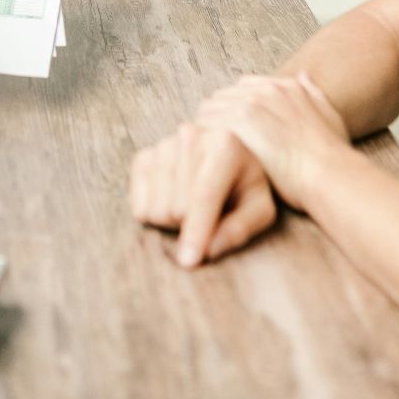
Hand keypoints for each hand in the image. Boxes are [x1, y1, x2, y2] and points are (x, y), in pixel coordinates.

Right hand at [129, 122, 278, 267]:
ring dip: (174, 222)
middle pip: (177, 208)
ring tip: (193, 207)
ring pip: (157, 210)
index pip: (204, 195)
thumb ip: (240, 229)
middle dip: (192, 226)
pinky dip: (155, 214)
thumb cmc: (244, 187)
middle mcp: (189, 137)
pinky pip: (138, 206)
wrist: (223, 157)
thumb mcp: (259, 209)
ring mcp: (162, 146)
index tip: (189, 262)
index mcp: (225, 145)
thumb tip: (209, 250)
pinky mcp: (142, 159)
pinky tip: (174, 201)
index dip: (196, 231)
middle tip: (211, 217)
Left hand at [193, 72, 350, 210]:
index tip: (232, 133)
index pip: (242, 88)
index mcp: (285, 86)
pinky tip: (203, 160)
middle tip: (212, 147)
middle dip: (216, 119)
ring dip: (205, 130)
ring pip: (209, 110)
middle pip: (222, 96)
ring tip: (204, 155)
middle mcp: (266, 89)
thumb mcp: (329, 115)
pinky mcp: (239, 120)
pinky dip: (202, 140)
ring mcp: (251, 102)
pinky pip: (205, 124)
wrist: (330, 174)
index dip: (234, 110)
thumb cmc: (332, 156)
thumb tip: (303, 75)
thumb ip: (313, 94)